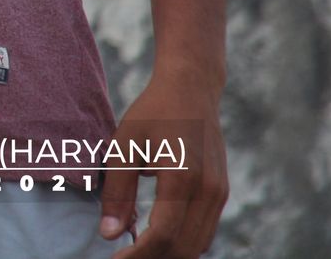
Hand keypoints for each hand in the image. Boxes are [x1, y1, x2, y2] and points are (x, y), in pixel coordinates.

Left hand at [102, 74, 227, 257]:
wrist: (191, 88)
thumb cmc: (153, 113)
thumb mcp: (124, 146)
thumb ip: (117, 192)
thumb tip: (109, 235)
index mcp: (183, 180)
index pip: (163, 236)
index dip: (137, 255)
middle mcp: (208, 192)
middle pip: (184, 248)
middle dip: (153, 258)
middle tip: (123, 257)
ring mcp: (219, 194)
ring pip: (198, 245)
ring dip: (169, 253)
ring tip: (136, 250)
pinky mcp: (221, 192)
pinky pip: (204, 231)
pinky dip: (182, 242)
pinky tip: (156, 237)